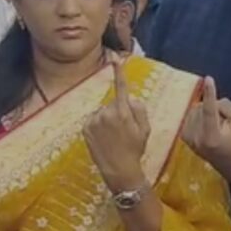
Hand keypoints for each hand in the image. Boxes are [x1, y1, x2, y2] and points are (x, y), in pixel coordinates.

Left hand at [83, 59, 150, 189]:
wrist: (119, 171)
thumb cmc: (135, 150)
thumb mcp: (145, 129)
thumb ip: (139, 110)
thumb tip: (129, 98)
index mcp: (123, 112)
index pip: (121, 87)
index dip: (120, 72)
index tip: (116, 59)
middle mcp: (106, 113)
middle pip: (113, 104)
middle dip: (118, 112)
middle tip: (123, 131)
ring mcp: (94, 121)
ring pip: (102, 112)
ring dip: (107, 120)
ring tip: (112, 138)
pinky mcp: (85, 129)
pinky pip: (93, 120)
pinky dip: (97, 126)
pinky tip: (103, 139)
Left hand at [181, 77, 230, 175]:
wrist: (227, 162)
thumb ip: (227, 107)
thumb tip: (211, 99)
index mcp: (212, 137)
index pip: (210, 110)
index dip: (210, 94)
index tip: (208, 79)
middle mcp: (197, 138)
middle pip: (203, 107)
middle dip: (214, 108)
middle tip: (223, 123)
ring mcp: (188, 138)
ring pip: (195, 108)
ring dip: (206, 111)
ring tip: (215, 127)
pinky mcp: (183, 136)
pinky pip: (191, 113)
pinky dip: (199, 115)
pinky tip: (205, 126)